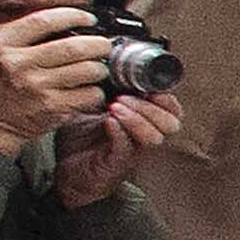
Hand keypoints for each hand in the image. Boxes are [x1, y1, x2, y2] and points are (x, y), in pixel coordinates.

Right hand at [0, 1, 111, 147]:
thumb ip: (16, 36)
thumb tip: (54, 21)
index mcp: (0, 45)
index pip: (43, 21)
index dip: (72, 16)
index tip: (87, 19)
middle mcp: (18, 64)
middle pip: (72, 47)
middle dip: (97, 44)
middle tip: (103, 46)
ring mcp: (36, 86)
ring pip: (86, 70)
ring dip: (99, 69)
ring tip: (98, 69)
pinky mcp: (51, 107)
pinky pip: (87, 95)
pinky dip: (96, 92)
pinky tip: (91, 91)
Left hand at [56, 89, 177, 205]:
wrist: (66, 174)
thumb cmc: (82, 143)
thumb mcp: (94, 110)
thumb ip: (104, 92)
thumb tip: (102, 66)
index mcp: (145, 123)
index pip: (172, 110)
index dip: (166, 97)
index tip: (145, 84)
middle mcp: (144, 138)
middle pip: (171, 124)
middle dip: (151, 107)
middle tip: (125, 96)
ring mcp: (133, 152)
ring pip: (154, 137)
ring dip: (137, 118)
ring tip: (115, 107)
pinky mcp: (116, 164)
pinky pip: (126, 148)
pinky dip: (119, 132)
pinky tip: (107, 121)